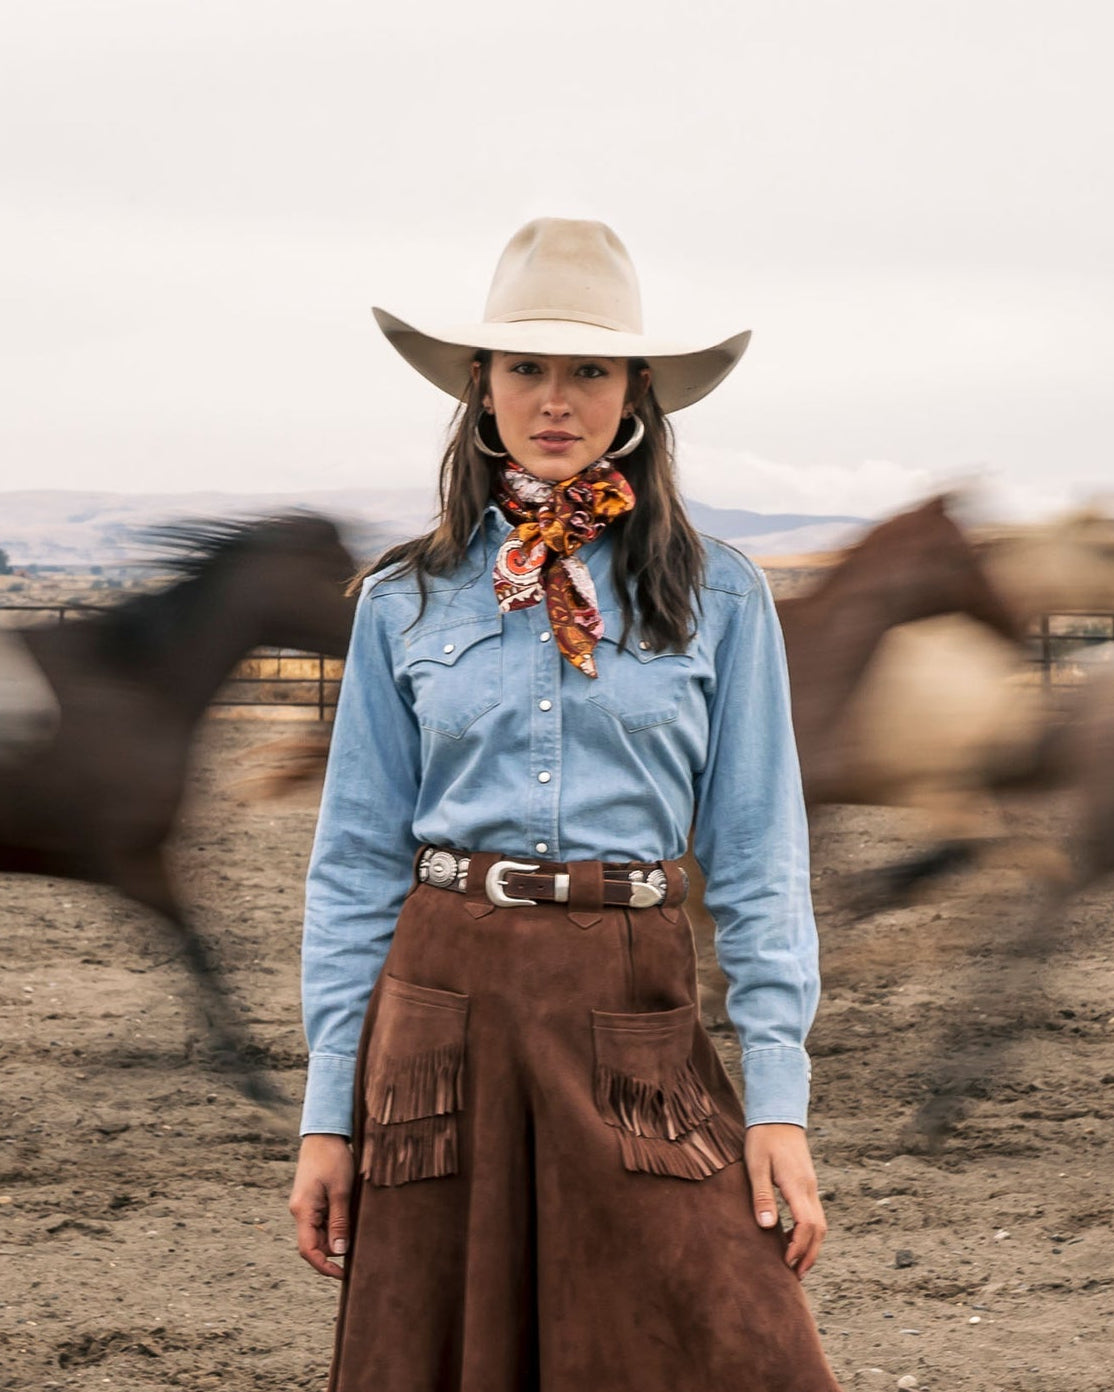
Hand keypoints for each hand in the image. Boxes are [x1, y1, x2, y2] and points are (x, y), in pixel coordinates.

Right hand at [289, 1133, 353, 1278]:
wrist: (324, 1133)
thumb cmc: (333, 1158)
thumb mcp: (341, 1190)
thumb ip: (339, 1221)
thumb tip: (340, 1251)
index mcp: (303, 1211)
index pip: (309, 1251)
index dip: (324, 1267)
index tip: (343, 1275)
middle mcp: (300, 1212)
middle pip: (316, 1244)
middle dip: (336, 1249)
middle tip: (360, 1246)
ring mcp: (305, 1206)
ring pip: (320, 1233)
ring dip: (337, 1234)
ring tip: (358, 1225)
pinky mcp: (312, 1200)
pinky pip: (322, 1221)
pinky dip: (336, 1223)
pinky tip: (351, 1215)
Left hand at [744, 1122, 826, 1277]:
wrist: (777, 1114)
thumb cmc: (762, 1139)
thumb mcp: (756, 1166)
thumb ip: (762, 1196)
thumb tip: (768, 1227)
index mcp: (797, 1185)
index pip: (806, 1224)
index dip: (799, 1248)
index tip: (787, 1264)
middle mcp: (809, 1188)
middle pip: (818, 1229)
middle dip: (809, 1254)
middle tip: (795, 1276)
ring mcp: (810, 1185)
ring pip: (819, 1223)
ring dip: (810, 1245)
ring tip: (795, 1264)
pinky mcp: (807, 1183)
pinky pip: (813, 1213)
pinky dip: (807, 1231)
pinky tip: (791, 1237)